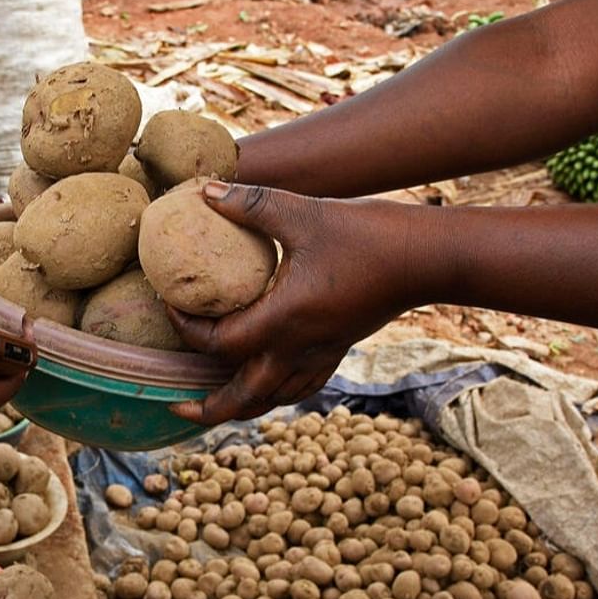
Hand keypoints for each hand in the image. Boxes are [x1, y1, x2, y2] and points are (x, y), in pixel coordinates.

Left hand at [168, 182, 423, 424]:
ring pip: (272, 400)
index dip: (187, 330)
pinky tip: (264, 384)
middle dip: (207, 408)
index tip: (171, 305)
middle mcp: (299, 347)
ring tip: (211, 404)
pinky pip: (299, 388)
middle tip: (175, 406)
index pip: (220, 343)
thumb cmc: (366, 234)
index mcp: (283, 318)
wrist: (426, 259)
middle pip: (243, 398)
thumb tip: (204, 190)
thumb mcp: (302, 212)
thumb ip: (251, 203)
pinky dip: (273, 394)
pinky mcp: (338, 350)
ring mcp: (321, 354)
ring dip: (238, 406)